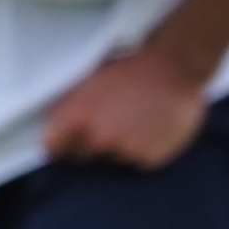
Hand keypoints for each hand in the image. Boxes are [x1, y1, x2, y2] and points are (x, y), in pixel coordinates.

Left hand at [41, 47, 209, 169]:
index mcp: (76, 118)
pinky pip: (138, 163)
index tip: (67, 139)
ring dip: (120, 149)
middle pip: (82, 158)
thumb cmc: (131, 67)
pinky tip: (152, 130)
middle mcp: (97, 140)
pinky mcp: (149, 160)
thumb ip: (68, 110)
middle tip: (110, 125)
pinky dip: (143, 152)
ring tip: (136, 125)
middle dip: (89, 146)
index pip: (51, 148)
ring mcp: (125, 152)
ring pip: (112, 162)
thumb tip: (53, 130)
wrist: (176, 66)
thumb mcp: (89, 81)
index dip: (59, 142)